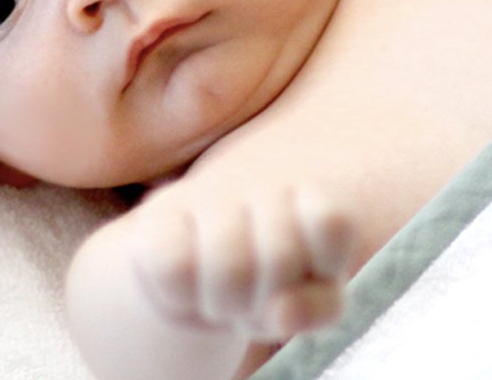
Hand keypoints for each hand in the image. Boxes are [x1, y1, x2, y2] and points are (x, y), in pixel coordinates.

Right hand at [128, 179, 356, 340]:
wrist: (197, 261)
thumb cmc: (273, 278)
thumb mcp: (311, 296)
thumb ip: (317, 307)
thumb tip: (282, 312)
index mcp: (309, 190)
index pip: (331, 221)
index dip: (325, 263)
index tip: (314, 269)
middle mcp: (263, 179)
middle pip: (281, 258)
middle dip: (270, 298)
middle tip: (258, 294)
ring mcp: (210, 192)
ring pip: (229, 268)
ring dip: (227, 305)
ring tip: (225, 296)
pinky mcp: (160, 214)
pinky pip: (175, 269)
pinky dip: (184, 297)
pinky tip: (189, 287)